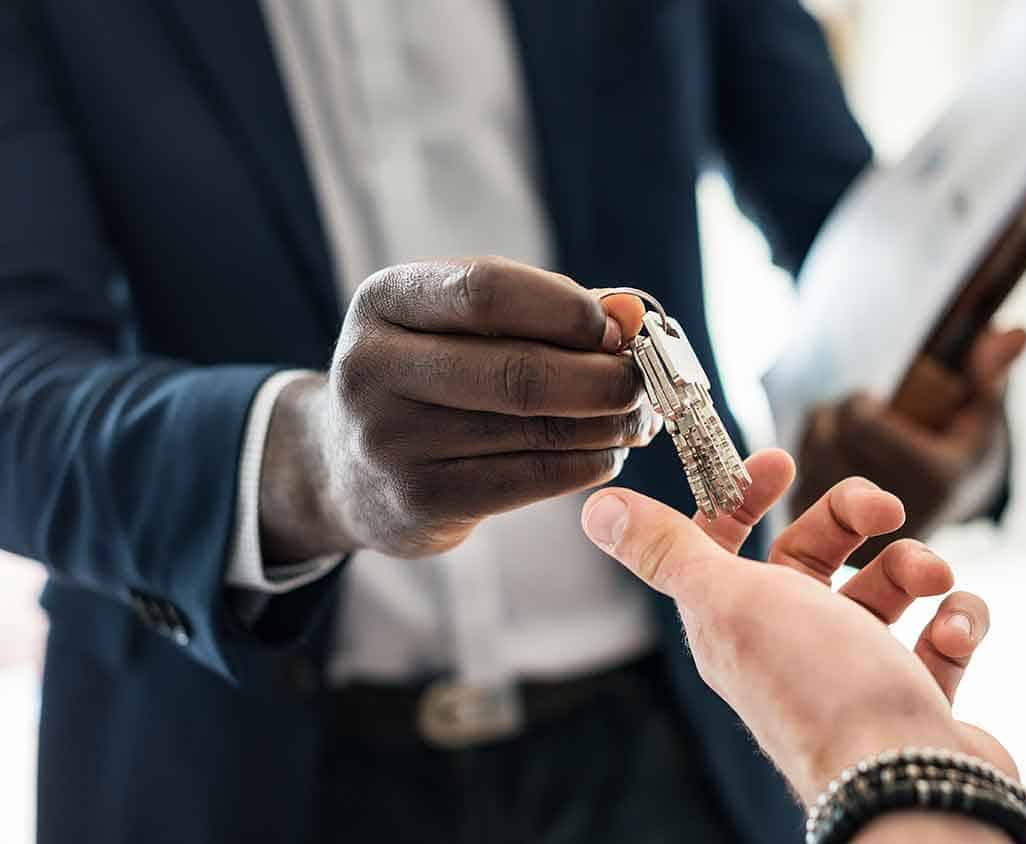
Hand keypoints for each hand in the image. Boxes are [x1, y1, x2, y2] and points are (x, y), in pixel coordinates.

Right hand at [260, 257, 657, 560]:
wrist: (345, 467)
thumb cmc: (432, 376)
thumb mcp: (462, 325)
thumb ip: (546, 309)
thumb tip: (629, 314)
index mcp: (384, 301)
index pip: (488, 290)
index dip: (568, 309)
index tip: (618, 328)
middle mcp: (373, 368)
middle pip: (519, 371)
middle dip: (603, 378)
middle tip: (643, 382)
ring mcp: (391, 441)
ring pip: (535, 430)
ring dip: (606, 424)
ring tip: (636, 417)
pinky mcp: (420, 500)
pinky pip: (531, 478)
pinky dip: (587, 463)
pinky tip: (607, 452)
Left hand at [580, 449, 1016, 803]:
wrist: (907, 780)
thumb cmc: (819, 687)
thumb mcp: (729, 601)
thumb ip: (668, 551)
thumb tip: (597, 508)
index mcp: (736, 622)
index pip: (725, 544)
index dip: (744, 497)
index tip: (781, 463)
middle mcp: (791, 646)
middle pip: (814, 554)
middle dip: (852, 518)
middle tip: (887, 511)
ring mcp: (856, 673)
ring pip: (885, 588)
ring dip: (914, 566)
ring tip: (933, 579)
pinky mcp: (914, 695)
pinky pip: (940, 635)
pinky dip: (957, 620)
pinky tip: (955, 629)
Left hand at [794, 328, 1025, 562]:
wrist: (940, 521)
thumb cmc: (961, 452)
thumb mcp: (981, 415)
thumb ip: (991, 372)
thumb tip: (1017, 331)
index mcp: (933, 479)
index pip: (861, 420)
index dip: (859, 402)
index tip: (872, 401)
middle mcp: (895, 515)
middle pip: (830, 434)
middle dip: (837, 414)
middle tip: (857, 415)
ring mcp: (855, 534)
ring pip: (806, 455)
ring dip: (819, 434)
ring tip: (847, 438)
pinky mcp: (826, 545)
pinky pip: (795, 482)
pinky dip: (806, 462)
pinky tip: (831, 463)